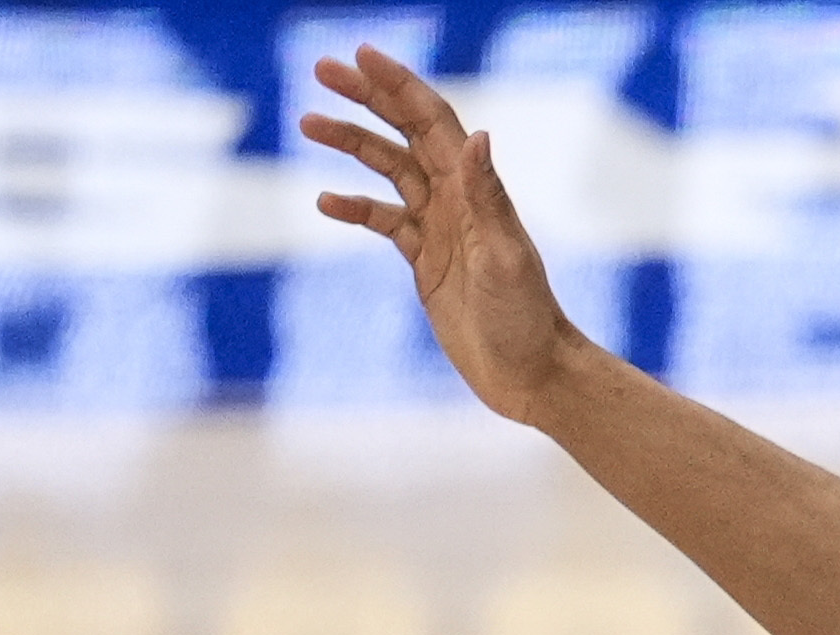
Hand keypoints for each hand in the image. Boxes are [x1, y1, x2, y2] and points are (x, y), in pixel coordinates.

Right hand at [301, 46, 582, 424]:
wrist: (532, 374)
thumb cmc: (526, 318)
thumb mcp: (504, 256)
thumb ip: (487, 197)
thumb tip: (478, 136)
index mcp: (475, 191)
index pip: (432, 122)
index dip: (399, 85)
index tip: (360, 54)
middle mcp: (457, 201)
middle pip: (406, 132)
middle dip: (367, 97)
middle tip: (320, 68)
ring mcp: (440, 229)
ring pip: (389, 170)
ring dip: (351, 143)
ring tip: (307, 122)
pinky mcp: (427, 261)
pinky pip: (384, 221)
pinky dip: (355, 207)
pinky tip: (325, 202)